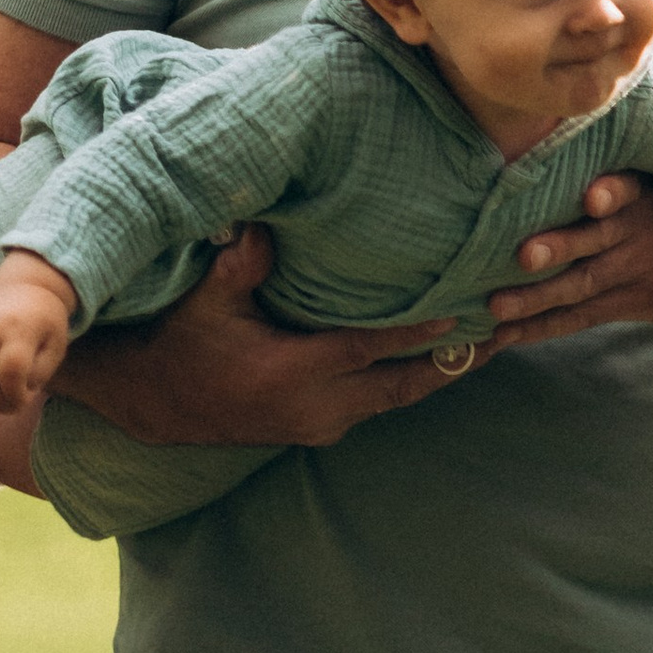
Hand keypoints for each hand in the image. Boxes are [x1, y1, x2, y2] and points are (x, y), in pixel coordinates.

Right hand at [0, 251, 80, 411]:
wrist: (23, 287)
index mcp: (20, 328)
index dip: (17, 394)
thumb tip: (18, 395)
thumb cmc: (46, 322)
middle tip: (14, 409)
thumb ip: (40, 372)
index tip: (27, 400)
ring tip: (1, 406)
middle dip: (0, 402)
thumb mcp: (55, 345)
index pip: (11, 370)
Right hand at [53, 224, 513, 450]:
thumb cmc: (179, 340)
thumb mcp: (203, 298)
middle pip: (401, 387)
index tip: (464, 313)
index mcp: (291, 374)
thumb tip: (266, 223)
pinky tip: (434, 360)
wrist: (150, 402)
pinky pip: (376, 406)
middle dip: (451, 362)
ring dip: (436, 374)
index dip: (418, 333)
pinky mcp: (314, 428)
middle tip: (502, 333)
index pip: (370, 350)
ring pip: (393, 401)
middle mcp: (314, 408)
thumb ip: (240, 264)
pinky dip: (407, 382)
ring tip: (484, 345)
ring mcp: (316, 424)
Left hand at [488, 172, 652, 344]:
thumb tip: (549, 128)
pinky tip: (503, 334)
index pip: (630, 190)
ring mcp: (632, 274)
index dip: (613, 193)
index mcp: (644, 196)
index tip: (594, 197)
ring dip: (536, 298)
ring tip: (498, 306)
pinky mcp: (626, 305)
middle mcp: (638, 235)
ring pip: (581, 286)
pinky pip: (579, 318)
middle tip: (524, 256)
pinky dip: (539, 328)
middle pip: (597, 241)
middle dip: (559, 248)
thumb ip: (614, 170)